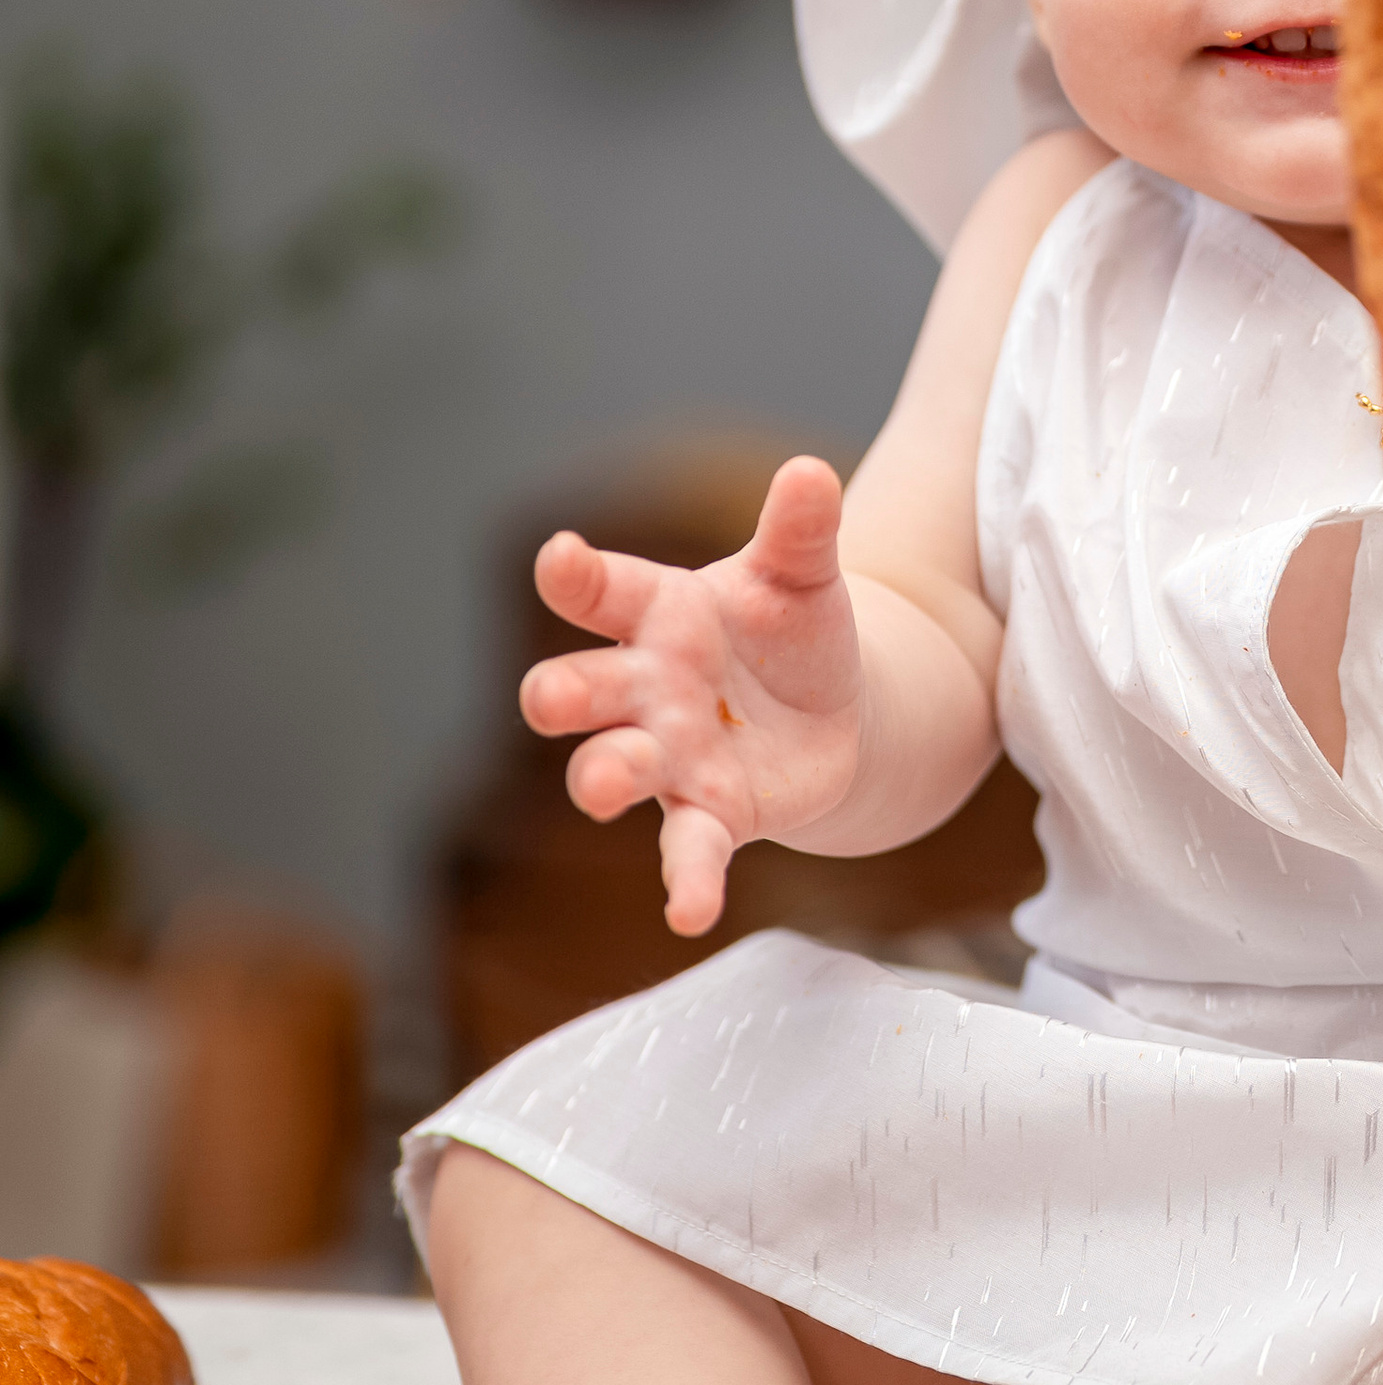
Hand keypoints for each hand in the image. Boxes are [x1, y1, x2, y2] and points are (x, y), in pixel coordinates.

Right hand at [519, 456, 865, 938]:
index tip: (561, 557)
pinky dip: (686, 881)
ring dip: (602, 777)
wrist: (833, 710)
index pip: (603, 589)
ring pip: (613, 768)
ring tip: (604, 788)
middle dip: (559, 693)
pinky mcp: (710, 814)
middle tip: (548, 697)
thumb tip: (811, 472)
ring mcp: (669, 756)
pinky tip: (689, 912)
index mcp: (658, 613)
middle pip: (581, 689)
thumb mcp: (803, 574)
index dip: (576, 575)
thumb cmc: (792, 631)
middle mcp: (645, 687)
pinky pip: (688, 850)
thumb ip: (800, 529)